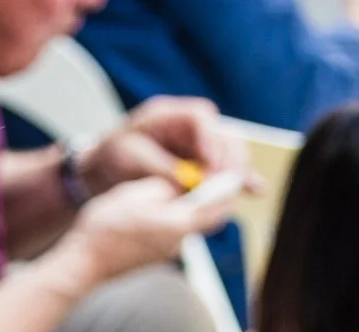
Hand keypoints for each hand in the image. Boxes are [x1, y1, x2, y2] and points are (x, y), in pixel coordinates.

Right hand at [56, 176, 234, 285]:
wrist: (83, 263)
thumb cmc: (106, 227)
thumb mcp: (136, 192)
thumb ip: (164, 187)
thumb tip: (178, 188)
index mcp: (179, 223)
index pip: (218, 206)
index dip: (227, 188)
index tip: (231, 173)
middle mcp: (178, 242)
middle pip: (208, 219)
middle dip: (213, 199)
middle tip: (210, 179)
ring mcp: (166, 253)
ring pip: (188, 226)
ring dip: (190, 209)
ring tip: (180, 190)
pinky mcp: (152, 257)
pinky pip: (171, 235)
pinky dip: (172, 220)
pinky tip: (156, 209)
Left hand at [82, 96, 252, 197]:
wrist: (102, 166)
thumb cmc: (113, 158)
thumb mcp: (133, 161)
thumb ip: (163, 170)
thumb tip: (193, 183)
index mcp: (169, 114)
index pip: (201, 120)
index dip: (211, 143)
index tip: (214, 168)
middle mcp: (189, 124)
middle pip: (222, 133)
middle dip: (231, 158)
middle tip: (233, 183)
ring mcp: (197, 141)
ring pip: (229, 149)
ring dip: (239, 169)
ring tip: (248, 189)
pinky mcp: (201, 160)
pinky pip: (224, 166)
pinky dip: (236, 178)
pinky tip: (255, 189)